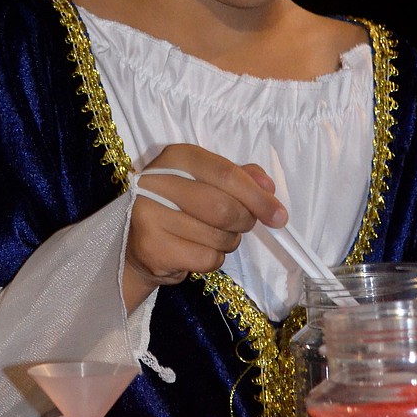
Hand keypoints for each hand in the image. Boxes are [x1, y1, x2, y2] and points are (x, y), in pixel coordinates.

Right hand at [123, 143, 286, 310]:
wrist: (138, 246)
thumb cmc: (179, 209)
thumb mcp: (208, 183)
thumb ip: (239, 178)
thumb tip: (268, 187)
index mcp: (177, 157)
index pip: (226, 174)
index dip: (257, 196)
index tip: (279, 215)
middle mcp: (157, 181)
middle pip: (224, 207)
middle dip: (244, 222)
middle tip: (243, 226)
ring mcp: (149, 215)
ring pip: (218, 236)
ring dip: (228, 242)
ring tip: (211, 236)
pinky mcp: (151, 248)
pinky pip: (206, 259)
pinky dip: (212, 260)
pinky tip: (195, 251)